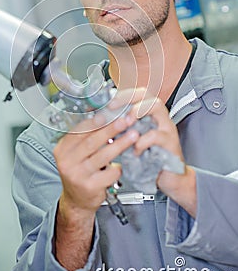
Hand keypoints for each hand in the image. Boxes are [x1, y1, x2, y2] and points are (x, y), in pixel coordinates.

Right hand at [53, 110, 138, 218]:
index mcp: (62, 149)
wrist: (76, 200)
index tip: (109, 113)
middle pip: (91, 141)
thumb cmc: (79, 171)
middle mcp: (67, 162)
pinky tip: (123, 163)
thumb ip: (85, 137)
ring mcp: (78, 175)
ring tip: (133, 135)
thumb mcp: (75, 153)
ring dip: (120, 143)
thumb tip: (104, 115)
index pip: (78, 130)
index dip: (95, 121)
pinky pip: (110, 173)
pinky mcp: (90, 187)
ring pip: (103, 155)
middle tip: (125, 120)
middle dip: (110, 129)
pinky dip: (119, 166)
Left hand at [109, 88, 196, 216]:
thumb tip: (99, 120)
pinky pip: (156, 135)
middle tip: (114, 107)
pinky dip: (142, 141)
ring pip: (156, 106)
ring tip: (125, 123)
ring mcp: (167, 127)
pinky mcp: (171, 142)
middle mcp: (160, 116)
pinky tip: (134, 150)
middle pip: (147, 92)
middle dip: (130, 98)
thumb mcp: (131, 139)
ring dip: (137, 112)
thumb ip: (121, 128)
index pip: (140, 93)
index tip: (109, 101)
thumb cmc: (147, 157)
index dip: (124, 94)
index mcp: (150, 114)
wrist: (167, 178)